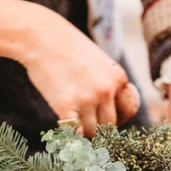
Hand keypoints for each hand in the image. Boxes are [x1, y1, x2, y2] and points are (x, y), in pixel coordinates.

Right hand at [0, 0, 137, 135]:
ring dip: (85, 132)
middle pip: (111, 124)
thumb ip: (107, 81)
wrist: (40, 37)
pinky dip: (71, 134)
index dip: (119, 118)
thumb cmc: (66, 48)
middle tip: (88, 124)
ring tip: (75, 125)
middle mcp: (107, 89)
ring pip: (94, 131)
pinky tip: (65, 128)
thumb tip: (109, 106)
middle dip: (101, 127)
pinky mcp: (67, 105)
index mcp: (118, 77)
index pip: (130, 109)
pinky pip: (75, 132)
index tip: (108, 118)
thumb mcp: (98, 61)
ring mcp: (88, 98)